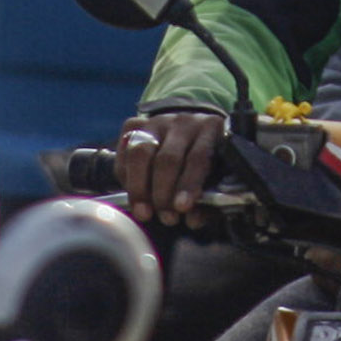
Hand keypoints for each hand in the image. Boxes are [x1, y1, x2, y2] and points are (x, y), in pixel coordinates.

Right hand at [109, 108, 228, 227]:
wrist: (191, 135)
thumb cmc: (208, 163)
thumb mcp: (216, 179)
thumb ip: (208, 201)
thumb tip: (192, 220)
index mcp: (211, 129)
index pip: (198, 157)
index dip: (188, 184)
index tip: (182, 208)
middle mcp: (184, 121)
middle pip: (167, 158)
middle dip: (163, 194)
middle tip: (166, 218)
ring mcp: (157, 121)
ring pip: (140, 153)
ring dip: (139, 188)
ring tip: (144, 212)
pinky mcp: (135, 123)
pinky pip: (124, 149)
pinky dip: (125, 174)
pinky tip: (133, 193)